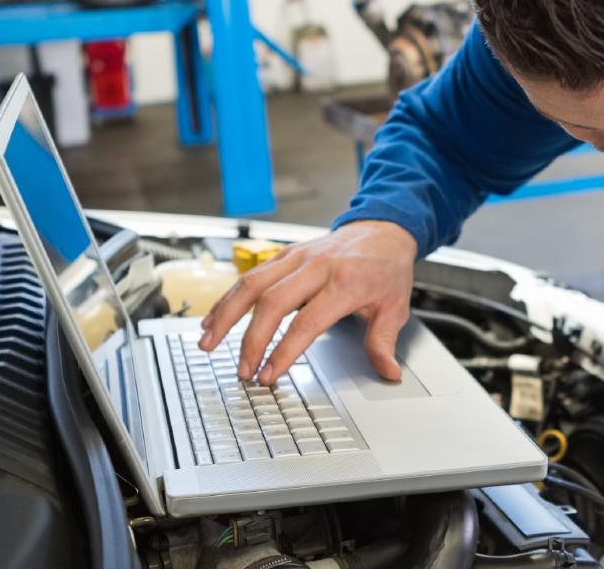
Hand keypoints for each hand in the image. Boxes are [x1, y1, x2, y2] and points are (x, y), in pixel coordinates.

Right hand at [199, 221, 417, 383]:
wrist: (383, 229)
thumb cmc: (387, 268)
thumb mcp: (395, 307)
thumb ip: (383, 342)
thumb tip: (389, 373)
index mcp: (345, 283)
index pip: (307, 321)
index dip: (285, 351)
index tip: (269, 375)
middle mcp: (316, 267)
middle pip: (272, 302)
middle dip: (251, 340)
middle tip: (242, 370)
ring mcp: (297, 258)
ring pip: (252, 284)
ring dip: (226, 315)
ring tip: (208, 343)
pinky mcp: (285, 254)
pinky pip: (250, 275)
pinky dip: (229, 298)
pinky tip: (214, 318)